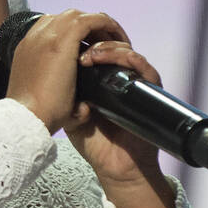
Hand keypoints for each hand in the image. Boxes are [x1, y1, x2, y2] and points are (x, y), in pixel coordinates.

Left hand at [67, 40, 165, 185]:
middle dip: (95, 41)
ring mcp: (135, 82)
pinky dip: (132, 59)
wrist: (114, 166)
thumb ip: (67, 94)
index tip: (69, 48)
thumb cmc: (95, 143)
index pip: (94, 50)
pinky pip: (145, 68)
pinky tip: (118, 59)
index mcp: (101, 80)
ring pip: (127, 51)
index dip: (83, 44)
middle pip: (111, 45)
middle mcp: (119, 78)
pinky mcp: (151, 90)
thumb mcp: (72, 114)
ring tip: (93, 55)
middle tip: (81, 51)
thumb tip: (57, 70)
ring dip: (110, 48)